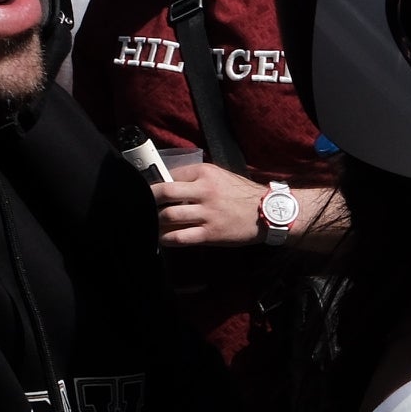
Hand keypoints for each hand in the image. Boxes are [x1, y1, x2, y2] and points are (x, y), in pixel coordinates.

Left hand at [153, 162, 267, 247]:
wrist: (268, 212)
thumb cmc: (244, 194)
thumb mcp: (221, 176)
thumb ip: (198, 178)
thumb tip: (171, 183)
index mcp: (205, 173)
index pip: (171, 174)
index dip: (156, 183)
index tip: (149, 190)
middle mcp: (204, 191)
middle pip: (164, 192)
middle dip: (148, 199)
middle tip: (142, 204)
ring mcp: (207, 213)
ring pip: (168, 215)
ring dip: (155, 220)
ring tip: (152, 223)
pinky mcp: (210, 233)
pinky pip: (180, 237)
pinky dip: (166, 238)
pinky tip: (162, 238)